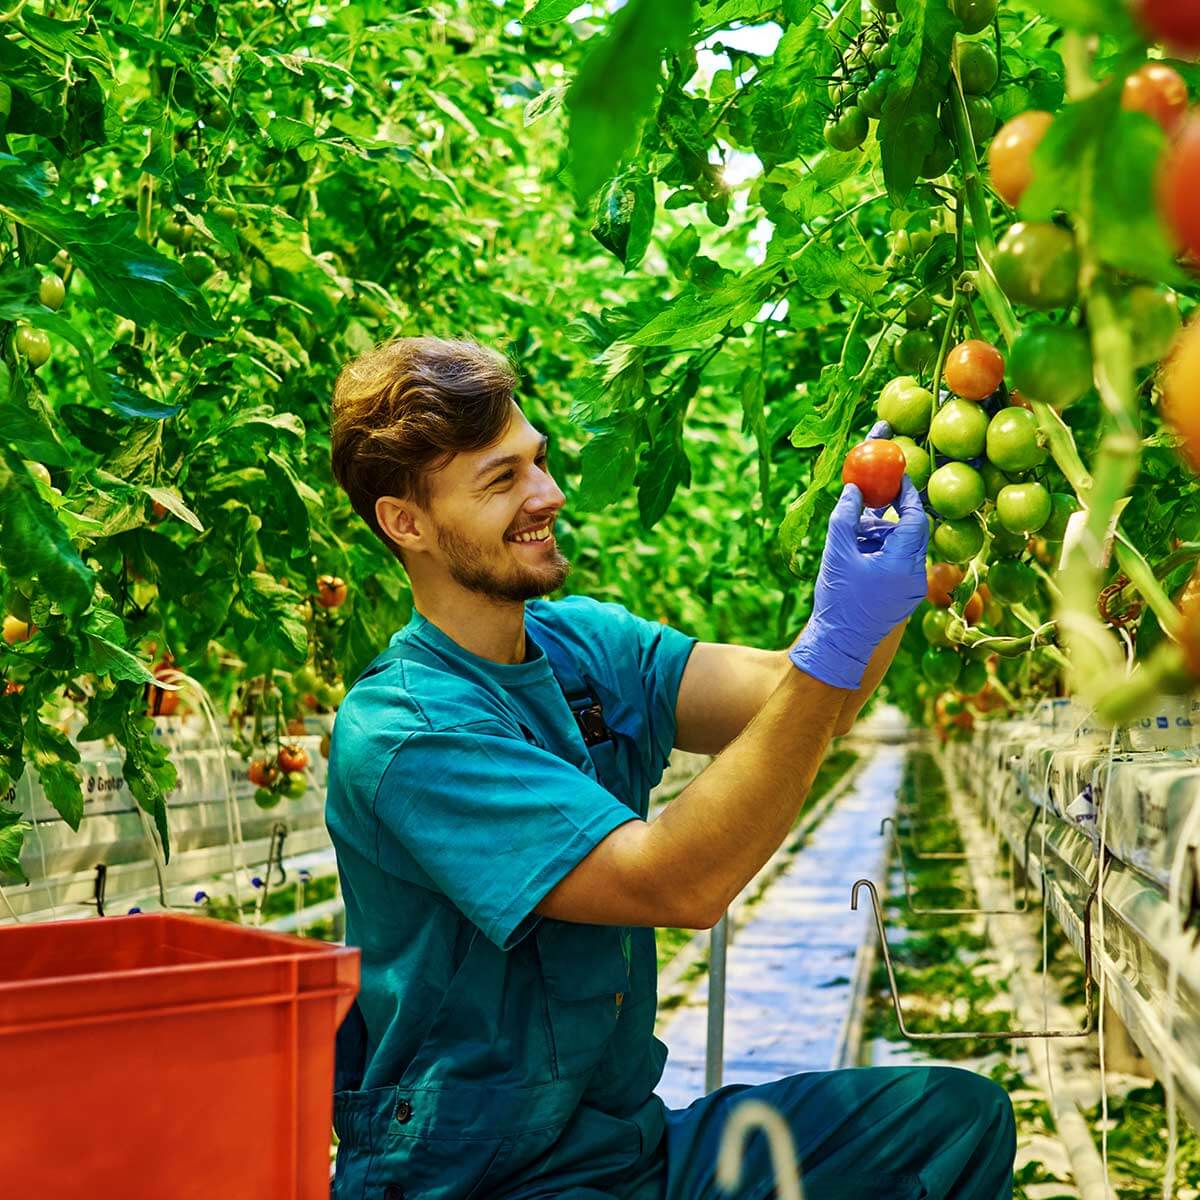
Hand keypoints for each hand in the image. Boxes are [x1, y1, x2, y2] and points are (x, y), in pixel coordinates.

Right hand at [788, 475, 928, 689]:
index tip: (897, 476)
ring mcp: (913, 588)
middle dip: (891, 515)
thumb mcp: (837, 552)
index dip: (907, 495)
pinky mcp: (904, 596)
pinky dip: (882, 552)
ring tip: (853, 535)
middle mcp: (916, 575)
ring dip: (881, 535)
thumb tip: (855, 488)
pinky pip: (899, 564)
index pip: (916, 518)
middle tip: (874, 498)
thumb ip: (846, 516)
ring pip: (903, 548)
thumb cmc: (838, 599)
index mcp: (904, 563)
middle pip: (911, 532)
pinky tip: (858, 553)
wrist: (839, 644)